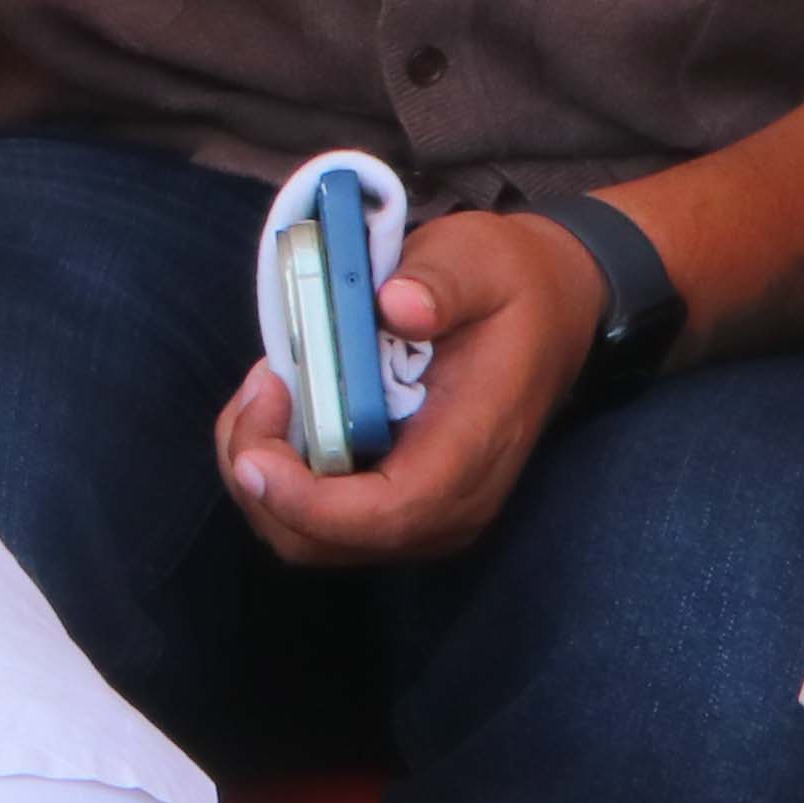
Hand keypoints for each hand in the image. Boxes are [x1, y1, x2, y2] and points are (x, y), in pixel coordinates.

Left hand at [214, 203, 600, 569]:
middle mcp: (448, 505)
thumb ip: (441, 281)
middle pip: (326, 542)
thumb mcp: (480, 260)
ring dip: (262, 469)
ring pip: (308, 536)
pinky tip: (283, 402)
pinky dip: (278, 468)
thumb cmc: (509, 286)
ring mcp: (421, 513)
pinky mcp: (394, 501)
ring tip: (268, 385)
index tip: (255, 452)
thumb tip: (399, 305)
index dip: (308, 501)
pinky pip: (314, 514)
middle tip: (262, 386)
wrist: (548, 312)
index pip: (387, 515)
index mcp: (473, 451)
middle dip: (264, 478)